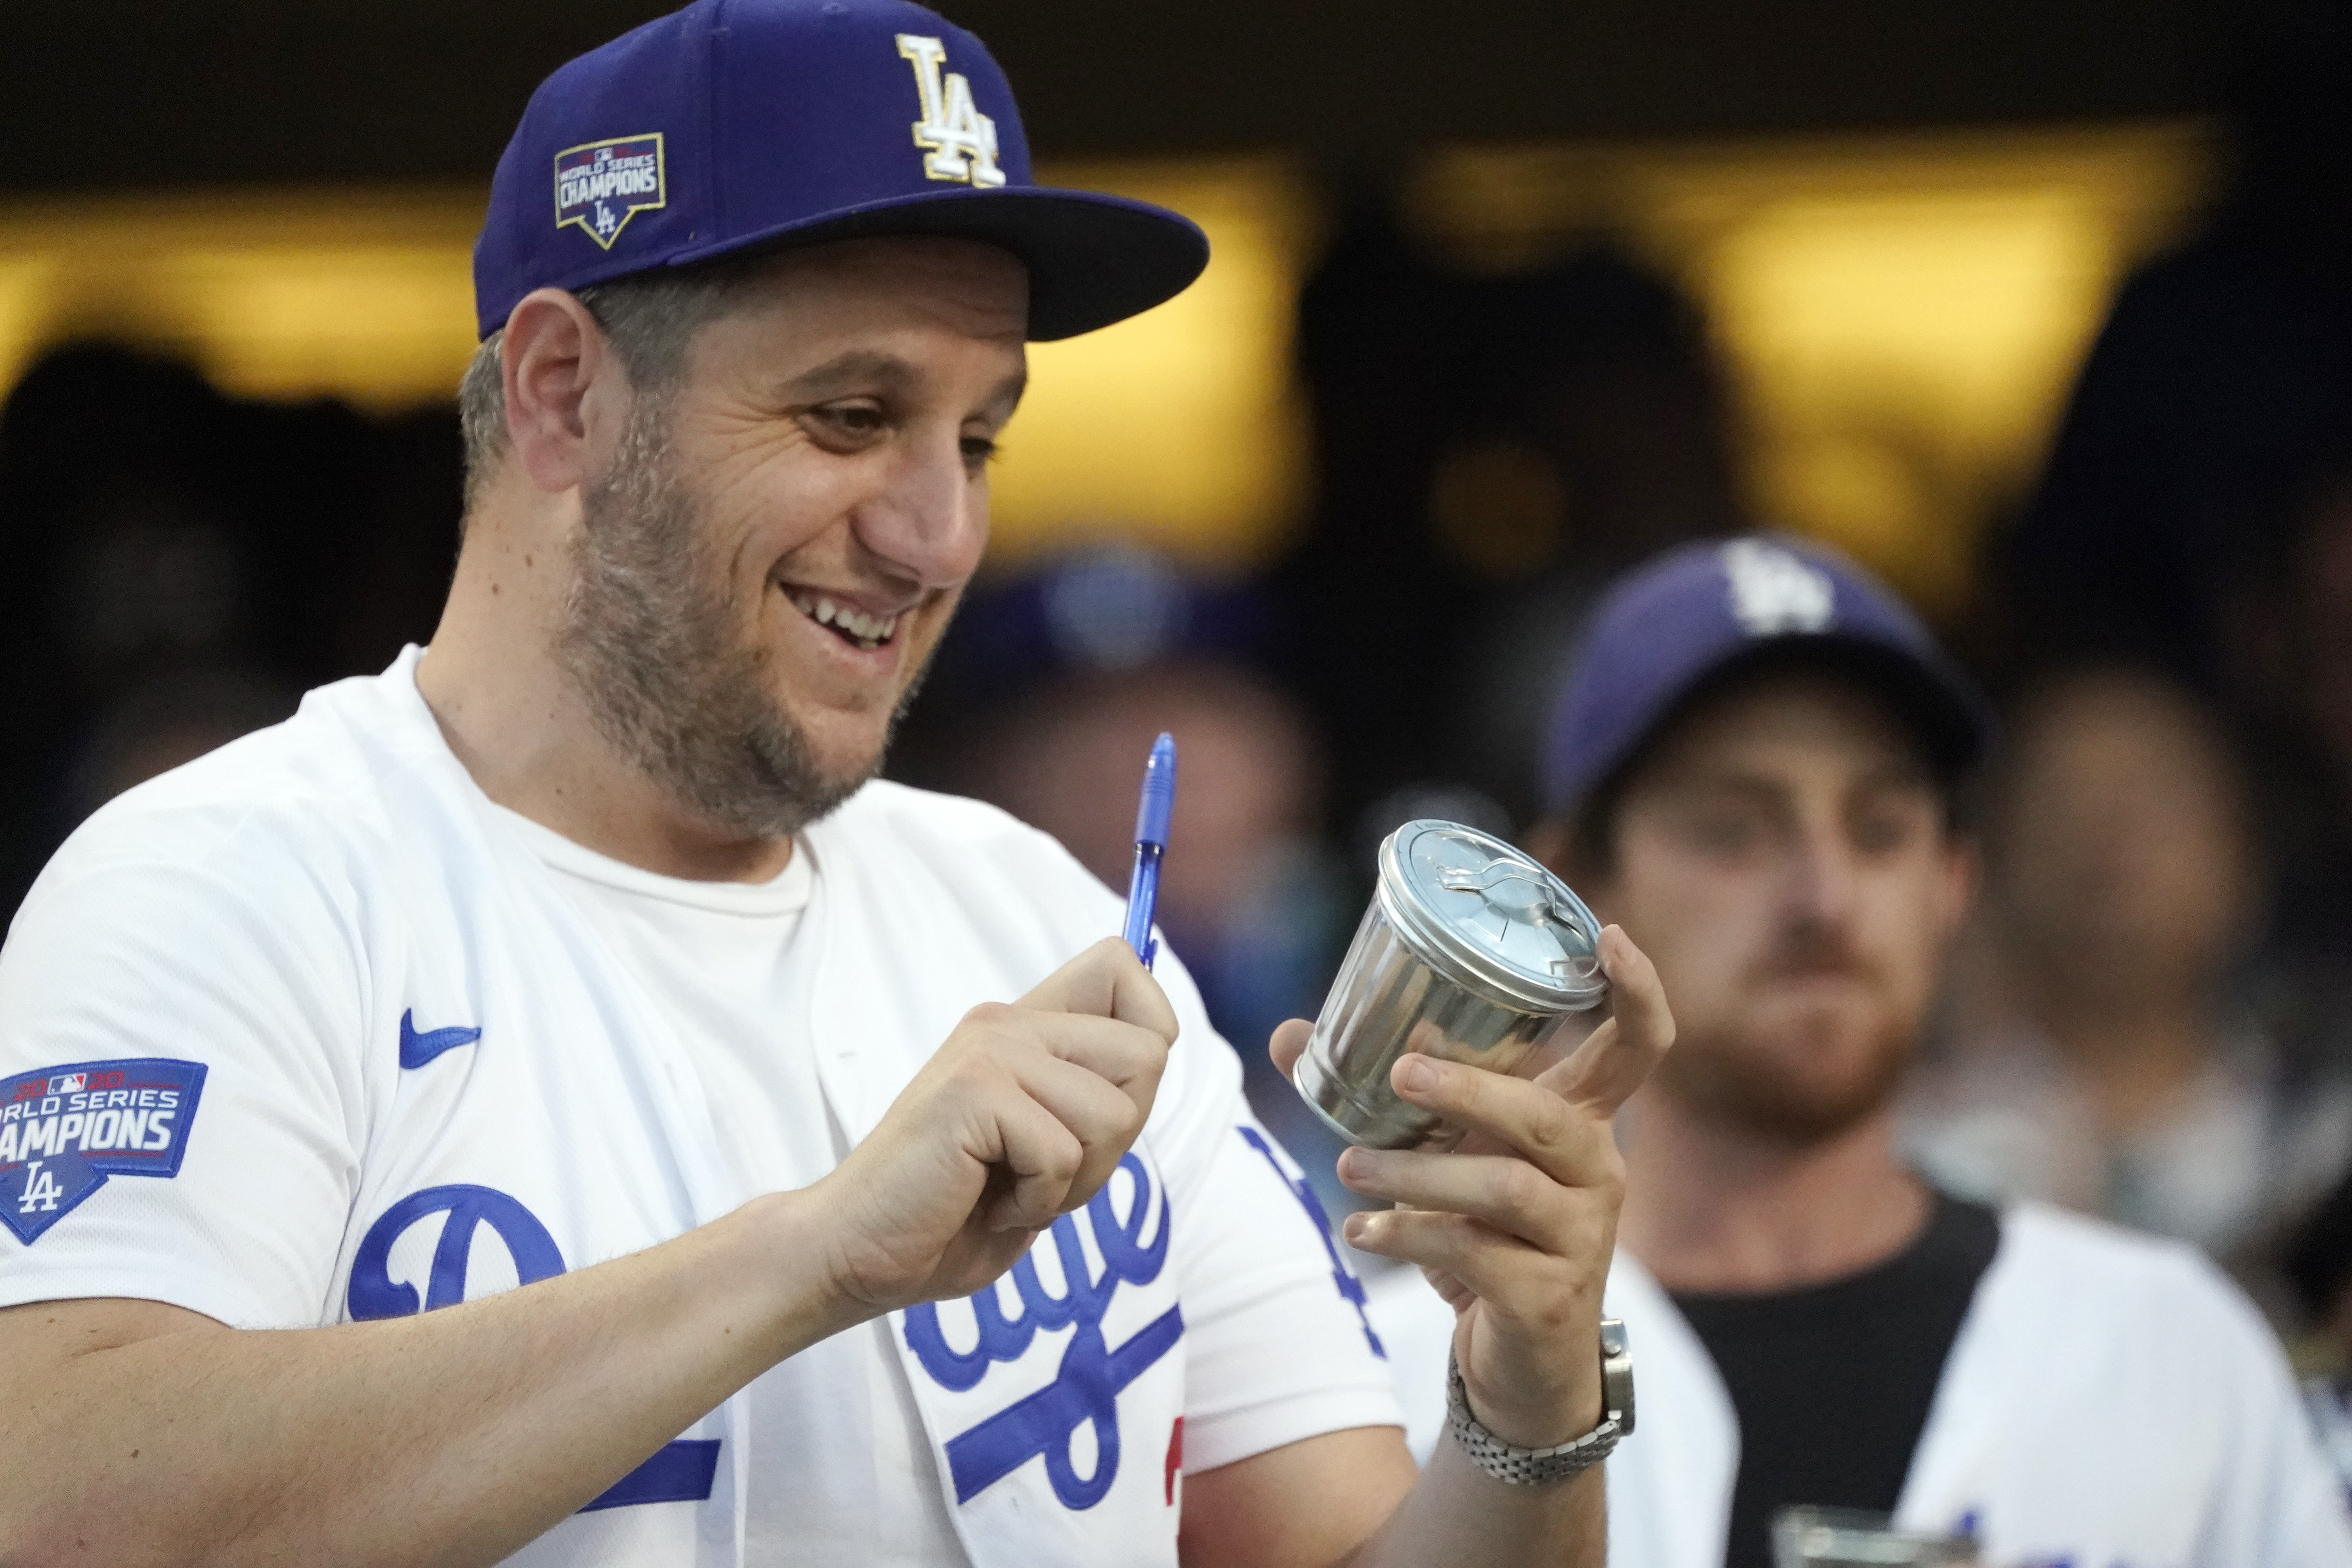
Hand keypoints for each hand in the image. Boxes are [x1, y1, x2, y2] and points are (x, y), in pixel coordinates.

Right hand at [812, 937, 1178, 1317]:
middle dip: (1119, 1138)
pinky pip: (1062, 1154)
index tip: (1109, 1097)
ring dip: (1076, 1179)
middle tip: (1049, 1170)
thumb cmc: (953, 1211)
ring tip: (1012, 1188)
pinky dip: (1038, 1201)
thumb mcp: (1043, 1143)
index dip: (1149, 1030)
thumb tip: (1155, 1050)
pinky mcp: (973, 1092)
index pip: (1123, 966)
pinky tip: (988, 1202)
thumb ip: (1089, 1097)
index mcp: (1024, 1025)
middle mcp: (1007, 1022)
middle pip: (1147, 1053)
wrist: (859, 1251)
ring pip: (1113, 1113)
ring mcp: (990, 1052)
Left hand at [1269, 924, 1671, 1447]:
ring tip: (1349, 1166)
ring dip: (1415, 1174)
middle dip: (1470, 1089)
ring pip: (1504, 1187)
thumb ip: (1382, 1099)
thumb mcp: (1442, 1155)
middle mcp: (1598, 1170)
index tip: (1610, 935)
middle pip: (1549, 1115)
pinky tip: (1360, 1232)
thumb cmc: (1483, 1233)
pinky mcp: (1551, 1297)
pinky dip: (1405, 1236)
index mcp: (1582, 1121)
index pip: (1640, 1048)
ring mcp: (1582, 1236)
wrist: (1519, 1361)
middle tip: (1399, 1074)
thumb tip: (1288, 1036)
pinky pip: (1473, 1252)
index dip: (1639, 991)